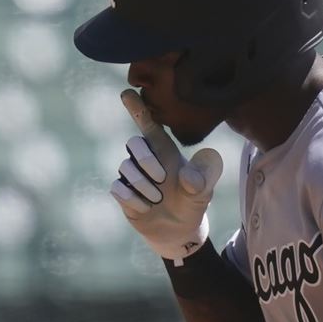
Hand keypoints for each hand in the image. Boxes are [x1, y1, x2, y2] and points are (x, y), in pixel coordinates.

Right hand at [110, 89, 222, 262]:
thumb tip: (186, 177)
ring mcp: (132, 175)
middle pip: (133, 143)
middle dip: (147, 161)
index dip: (137, 108)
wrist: (180, 230)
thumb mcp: (204, 190)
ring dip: (144, 187)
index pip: (148, 124)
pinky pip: (118, 189)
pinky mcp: (123, 193)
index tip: (127, 90)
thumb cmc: (193, 202)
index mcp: (164, 150)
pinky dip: (134, 200)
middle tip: (162, 180)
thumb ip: (202, 180)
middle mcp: (145, 159)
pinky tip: (146, 208)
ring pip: (125, 168)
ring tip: (158, 200)